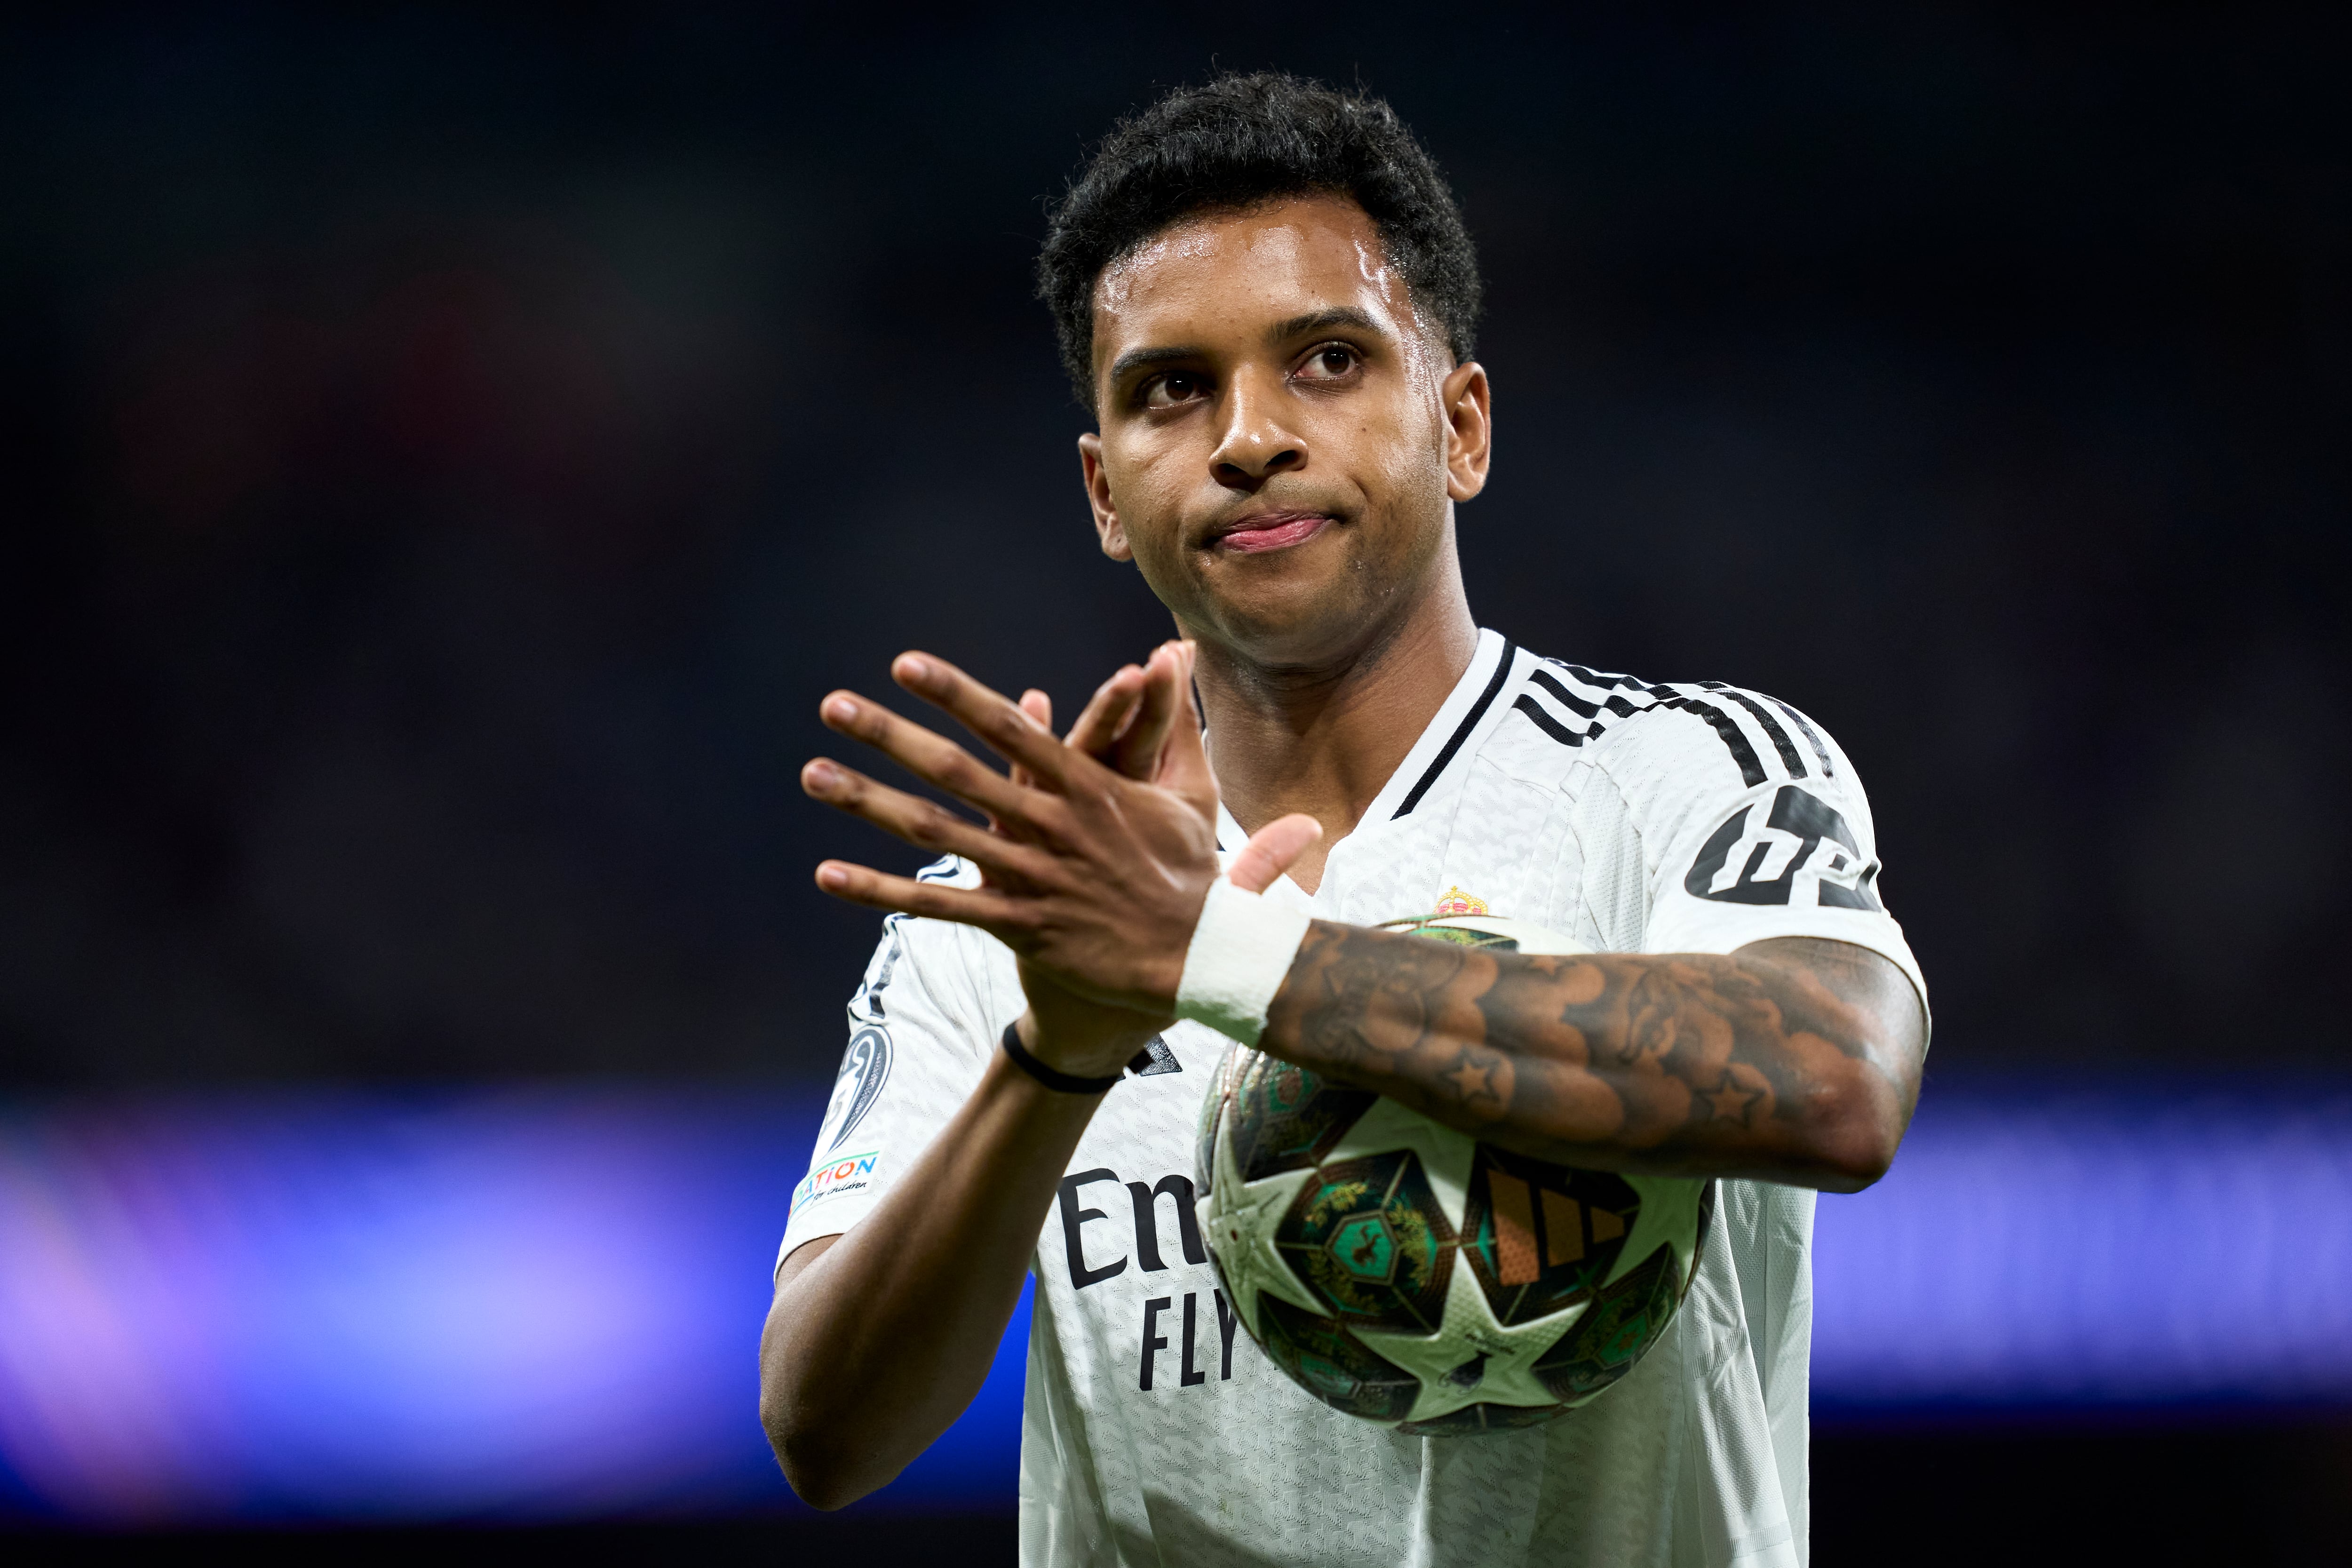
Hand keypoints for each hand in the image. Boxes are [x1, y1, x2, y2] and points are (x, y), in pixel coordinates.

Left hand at [802, 642, 1318, 1016]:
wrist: (1198, 958)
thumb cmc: (1191, 871)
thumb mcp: (1187, 792)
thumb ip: (1173, 722)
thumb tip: (1175, 654)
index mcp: (1083, 786)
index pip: (1007, 728)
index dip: (954, 692)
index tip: (905, 664)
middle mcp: (1047, 825)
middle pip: (953, 771)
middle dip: (890, 735)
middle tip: (833, 705)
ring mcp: (1029, 876)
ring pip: (934, 833)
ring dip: (868, 802)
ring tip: (813, 774)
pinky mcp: (1019, 925)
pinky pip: (937, 905)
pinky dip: (880, 890)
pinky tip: (827, 874)